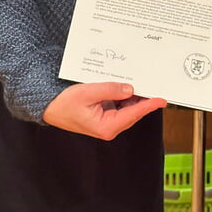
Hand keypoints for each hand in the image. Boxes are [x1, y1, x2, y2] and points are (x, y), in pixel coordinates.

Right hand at [42, 82, 166, 139]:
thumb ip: (110, 89)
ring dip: (136, 97)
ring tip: (146, 83)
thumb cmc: (65, 103)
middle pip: (133, 112)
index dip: (149, 105)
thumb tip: (130, 88)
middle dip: (145, 99)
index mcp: (107, 126)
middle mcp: (109, 127)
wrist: (50, 108)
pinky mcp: (104, 116)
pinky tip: (130, 86)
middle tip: (157, 86)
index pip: (134, 113)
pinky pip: (120, 107)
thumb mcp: (88, 92)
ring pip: (128, 109)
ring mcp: (107, 122)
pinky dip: (127, 97)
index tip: (162, 99)